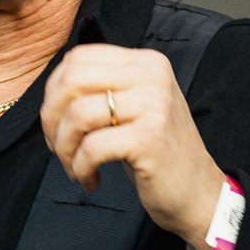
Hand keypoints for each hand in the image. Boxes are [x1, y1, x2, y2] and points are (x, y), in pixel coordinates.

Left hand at [39, 44, 223, 249]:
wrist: (199, 191)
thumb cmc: (156, 151)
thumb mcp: (134, 105)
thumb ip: (102, 87)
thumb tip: (50, 91)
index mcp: (145, 62)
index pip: (78, 58)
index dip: (54, 90)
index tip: (56, 121)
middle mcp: (151, 75)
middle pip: (72, 80)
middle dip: (52, 118)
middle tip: (58, 146)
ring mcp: (153, 105)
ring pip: (77, 114)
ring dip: (64, 147)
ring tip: (74, 167)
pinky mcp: (149, 138)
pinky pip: (91, 147)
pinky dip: (81, 168)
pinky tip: (91, 180)